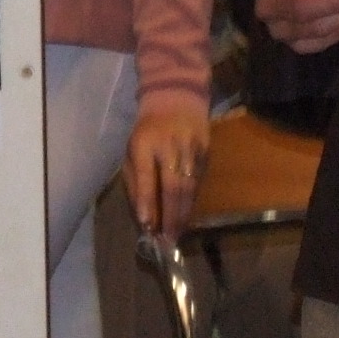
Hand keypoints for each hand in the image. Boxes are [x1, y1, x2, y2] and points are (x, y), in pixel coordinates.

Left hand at [124, 104, 209, 239]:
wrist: (176, 97)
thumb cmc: (148, 130)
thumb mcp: (132, 150)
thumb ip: (136, 181)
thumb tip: (143, 214)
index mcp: (145, 144)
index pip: (146, 176)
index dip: (147, 202)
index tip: (148, 227)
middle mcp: (170, 145)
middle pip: (173, 185)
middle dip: (171, 215)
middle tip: (168, 240)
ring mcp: (191, 147)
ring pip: (189, 185)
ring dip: (183, 212)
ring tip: (177, 233)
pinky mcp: (206, 149)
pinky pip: (199, 180)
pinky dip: (192, 199)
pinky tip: (186, 213)